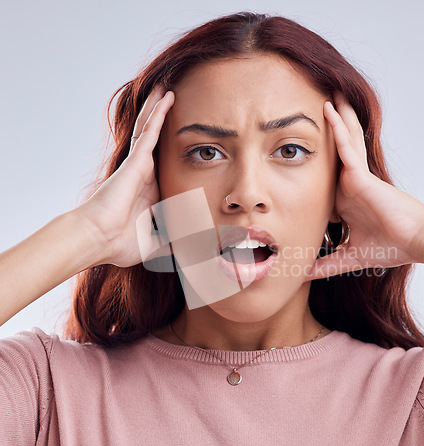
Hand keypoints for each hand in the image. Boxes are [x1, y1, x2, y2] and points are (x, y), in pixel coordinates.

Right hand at [75, 86, 174, 266]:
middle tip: (179, 103)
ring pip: (152, 129)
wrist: (99, 240)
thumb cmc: (121, 243)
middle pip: (157, 141)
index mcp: (150, 191)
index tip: (191, 141)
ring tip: (170, 88)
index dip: (175, 152)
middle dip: (165, 122)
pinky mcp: (136, 160)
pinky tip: (168, 96)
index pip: (166, 166)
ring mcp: (139, 165)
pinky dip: (159, 113)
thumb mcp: (156, 243)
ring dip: (161, 108)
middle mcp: (145, 174)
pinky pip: (150, 131)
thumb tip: (193, 250)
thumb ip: (174, 242)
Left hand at [307, 92, 423, 279]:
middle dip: (324, 134)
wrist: (415, 242)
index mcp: (345, 201)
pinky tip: (328, 109)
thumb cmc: (390, 246)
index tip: (289, 153)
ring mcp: (355, 178)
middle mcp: (348, 185)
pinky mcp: (361, 176)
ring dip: (333, 120)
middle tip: (306, 114)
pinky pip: (347, 148)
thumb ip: (327, 266)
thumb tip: (303, 276)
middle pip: (332, 154)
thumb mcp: (350, 257)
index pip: (323, 179)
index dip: (309, 167)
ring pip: (341, 143)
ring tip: (323, 96)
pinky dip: (338, 129)